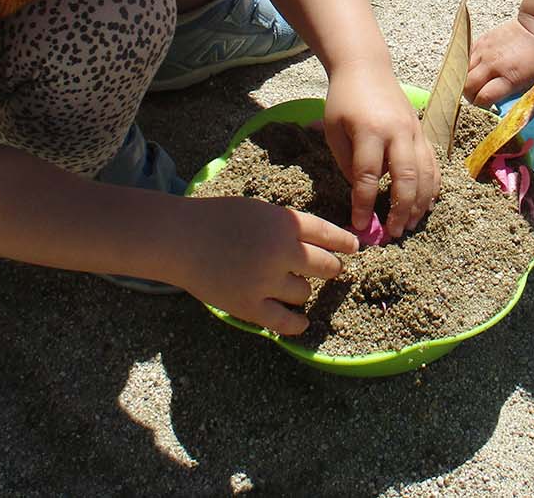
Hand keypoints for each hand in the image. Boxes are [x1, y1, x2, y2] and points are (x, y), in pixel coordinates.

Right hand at [180, 195, 357, 334]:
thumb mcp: (260, 211)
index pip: (329, 234)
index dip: (345, 243)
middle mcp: (281, 251)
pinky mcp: (250, 306)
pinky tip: (301, 321)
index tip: (354, 248)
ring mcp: (266, 281)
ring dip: (302, 290)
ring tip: (289, 285)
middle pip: (326, 266)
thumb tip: (321, 245)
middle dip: (332, 268)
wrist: (180, 239)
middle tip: (331, 270)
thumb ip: (288, 227)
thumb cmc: (218, 219)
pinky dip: (297, 323)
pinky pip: (286, 322)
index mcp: (285, 223)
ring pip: (304, 293)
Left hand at [323, 61, 439, 238]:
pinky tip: (425, 205)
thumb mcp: (334, 130)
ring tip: (409, 225)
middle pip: (405, 177)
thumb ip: (347, 162)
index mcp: (370, 131)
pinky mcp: (423, 132)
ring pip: (425, 173)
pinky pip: (433, 164)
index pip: (367, 176)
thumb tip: (362, 192)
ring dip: (419, 203)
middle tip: (392, 234)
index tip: (360, 226)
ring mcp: (414, 132)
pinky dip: (432, 187)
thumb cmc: (344, 100)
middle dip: (399, 210)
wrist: (366, 68)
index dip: (363, 204)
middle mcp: (397, 132)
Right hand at [465, 12, 533, 106]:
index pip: (483, 98)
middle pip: (467, 86)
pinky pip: (466, 56)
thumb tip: (501, 105)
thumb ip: (516, 93)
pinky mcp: (482, 40)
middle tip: (478, 97)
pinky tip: (477, 68)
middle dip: (470, 95)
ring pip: (462, 71)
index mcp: (510, 77)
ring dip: (466, 80)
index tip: (487, 106)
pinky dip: (468, 65)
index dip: (482, 106)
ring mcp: (485, 51)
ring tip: (476, 83)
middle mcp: (493, 64)